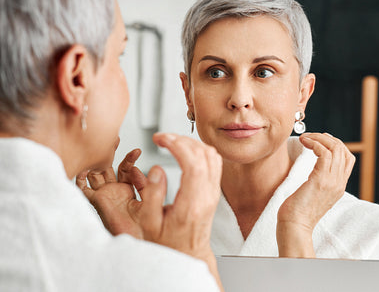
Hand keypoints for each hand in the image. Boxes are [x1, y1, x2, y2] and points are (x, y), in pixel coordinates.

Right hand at [76, 148, 164, 238]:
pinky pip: (84, 188)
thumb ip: (149, 187)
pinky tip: (86, 170)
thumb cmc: (144, 230)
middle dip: (111, 153)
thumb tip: (153, 169)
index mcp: (129, 192)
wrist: (134, 245)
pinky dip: (81, 178)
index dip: (130, 160)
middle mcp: (115, 192)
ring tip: (102, 146)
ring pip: (97, 173)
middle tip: (115, 139)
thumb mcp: (150, 203)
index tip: (137, 151)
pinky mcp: (95, 201)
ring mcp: (104, 196)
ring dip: (98, 160)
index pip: (127, 170)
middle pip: (109, 167)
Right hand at [77, 133, 222, 288]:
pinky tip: (185, 149)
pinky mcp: (214, 190)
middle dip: (181, 139)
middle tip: (162, 137)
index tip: (160, 139)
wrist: (189, 255)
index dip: (177, 145)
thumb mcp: (150, 224)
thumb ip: (153, 195)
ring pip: (211, 155)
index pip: (193, 165)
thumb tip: (158, 169)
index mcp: (191, 204)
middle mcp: (207, 196)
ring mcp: (213, 192)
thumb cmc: (167, 243)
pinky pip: (214, 161)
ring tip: (171, 141)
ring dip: (192, 142)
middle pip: (203, 155)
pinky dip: (200, 149)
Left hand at [276, 132, 354, 257]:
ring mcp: (332, 181)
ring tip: (305, 138)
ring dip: (319, 138)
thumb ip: (318, 181)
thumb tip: (312, 168)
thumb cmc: (297, 212)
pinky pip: (324, 153)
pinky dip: (314, 143)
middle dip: (327, 138)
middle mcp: (339, 183)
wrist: (294, 226)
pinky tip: (304, 142)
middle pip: (344, 150)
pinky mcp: (320, 180)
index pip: (348, 159)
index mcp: (338, 186)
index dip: (336, 145)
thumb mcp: (313, 194)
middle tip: (311, 136)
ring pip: (335, 148)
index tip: (320, 141)